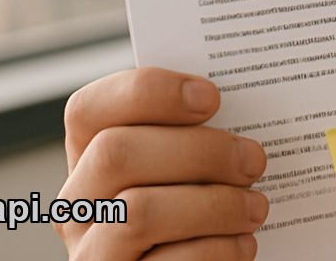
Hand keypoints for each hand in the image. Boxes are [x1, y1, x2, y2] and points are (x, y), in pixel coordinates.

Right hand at [56, 67, 268, 259]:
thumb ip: (194, 133)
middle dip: (198, 150)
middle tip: (253, 160)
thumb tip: (242, 106)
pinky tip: (243, 244)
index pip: (88, 108)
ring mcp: (91, 251)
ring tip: (256, 207)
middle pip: (116, 153)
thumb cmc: (200, 208)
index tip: (212, 96)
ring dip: (213, 205)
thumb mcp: (188, 165)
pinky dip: (217, 250)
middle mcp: (80, 203)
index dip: (148, 92)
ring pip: (138, 212)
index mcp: (90, 156)